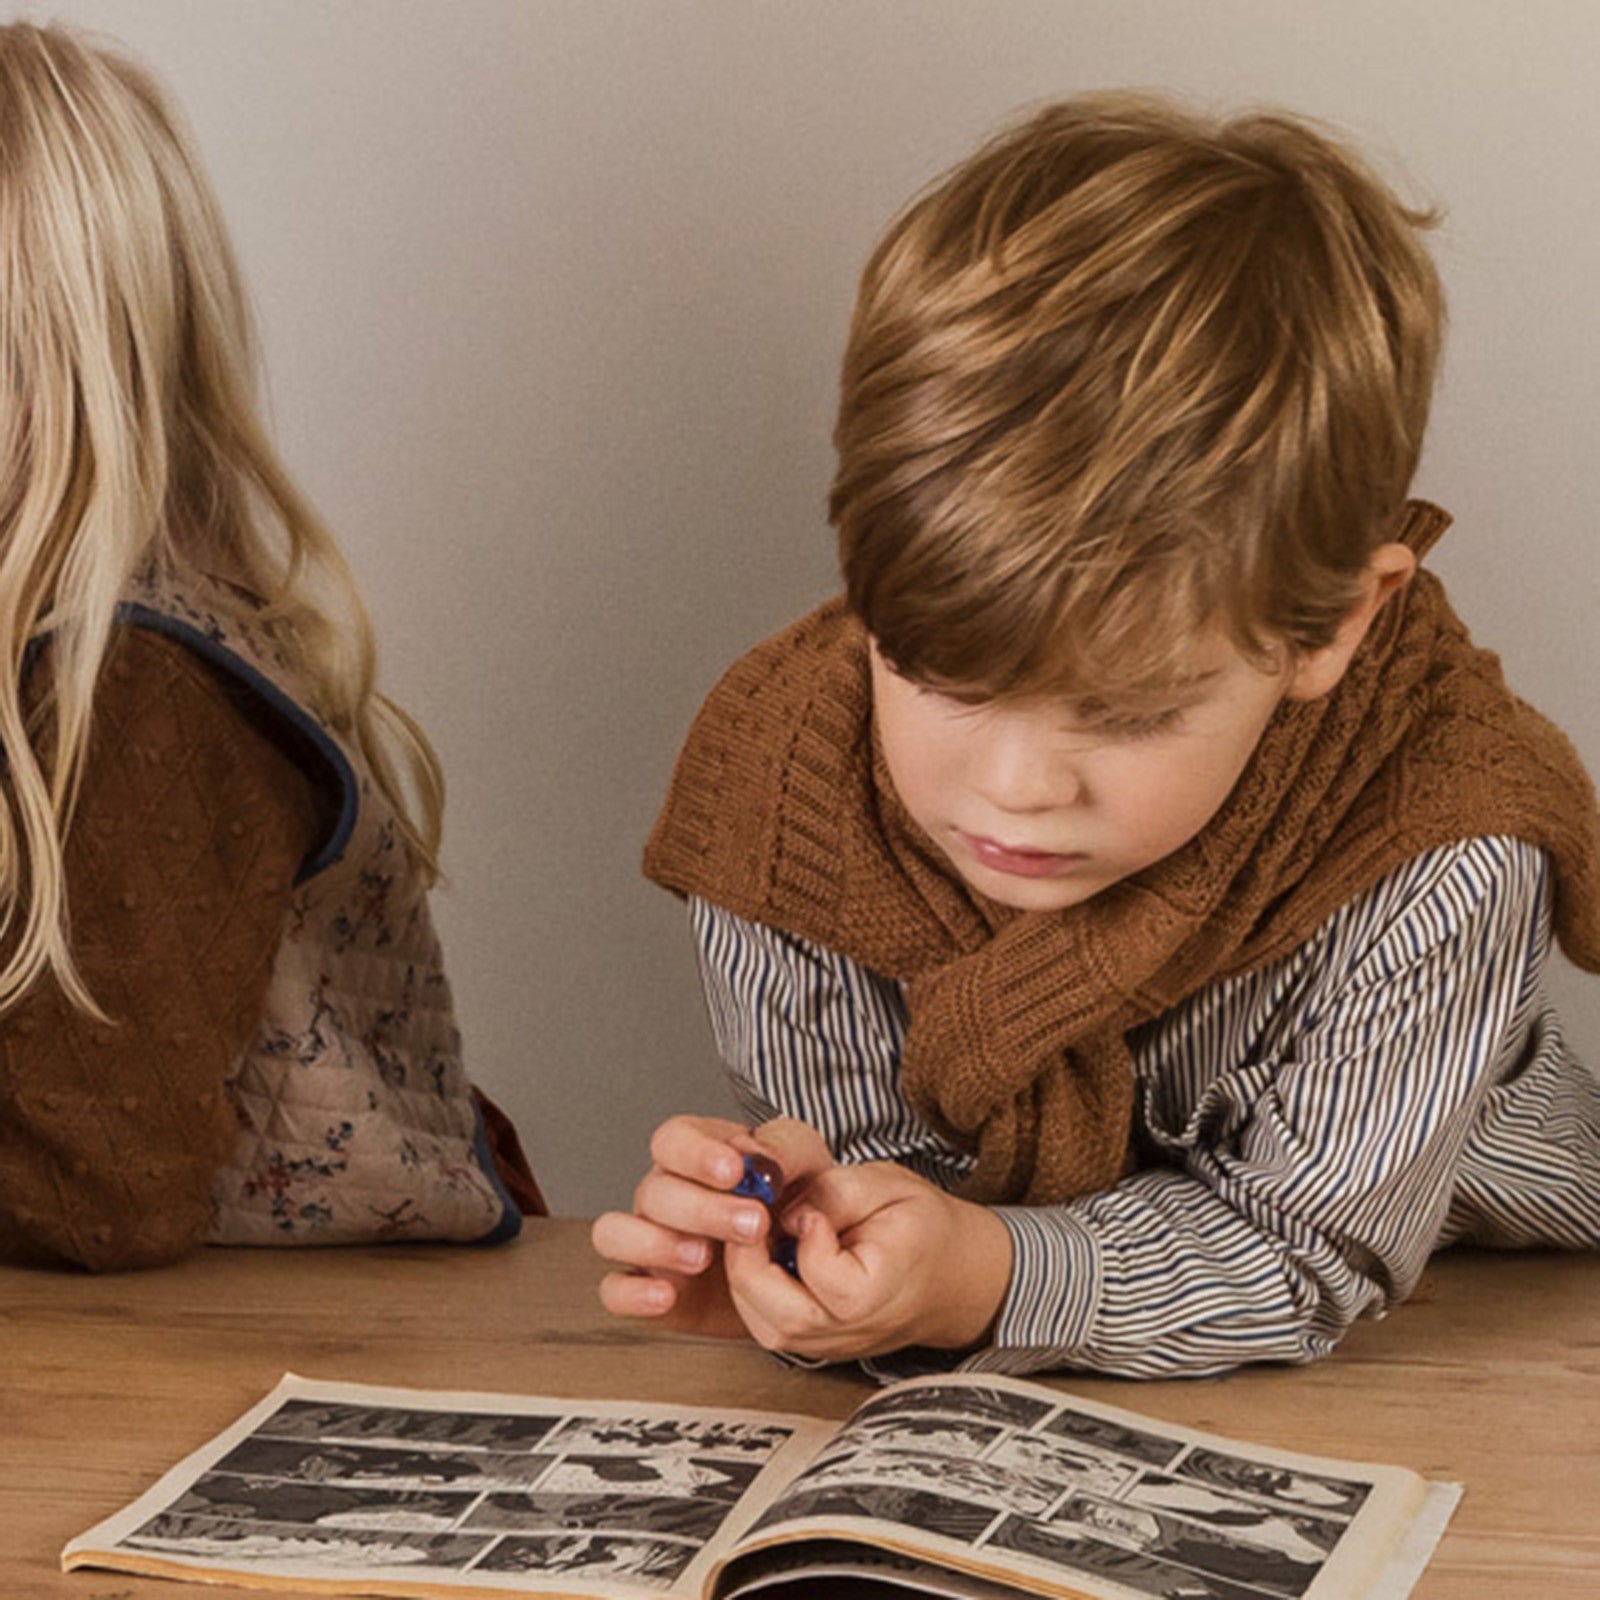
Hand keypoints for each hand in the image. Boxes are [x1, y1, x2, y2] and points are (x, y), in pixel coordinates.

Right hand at [591, 1115, 832, 1339]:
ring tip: (702, 1258)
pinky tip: (666, 1296)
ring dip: (655, 1243)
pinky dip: (632, 1293)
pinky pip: (614, 1289)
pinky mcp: (649, 1287)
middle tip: (752, 1226)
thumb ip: (786, 1150)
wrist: (799, 1265)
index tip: (734, 1171)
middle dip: (702, 1209)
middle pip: (653, 1190)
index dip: (697, 1154)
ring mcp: (648, 1239)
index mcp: (696, 1154)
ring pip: (615, 1232)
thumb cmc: (795, 1201)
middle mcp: (663, 1193)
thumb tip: (761, 1157)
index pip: (673, 1139)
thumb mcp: (805, 1164)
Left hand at [724, 1161, 1013, 1361]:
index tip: (813, 1208)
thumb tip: (782, 1213)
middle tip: (754, 1218)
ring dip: (745, 1277)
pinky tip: (765, 1255)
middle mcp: (849, 1332)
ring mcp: (828, 1346)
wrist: (950, 1273)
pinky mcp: (811, 1345)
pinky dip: (752, 1290)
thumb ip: (832, 1193)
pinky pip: (764, 1324)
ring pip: (762, 1327)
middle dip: (750, 1262)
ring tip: (758, 1235)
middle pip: (780, 1319)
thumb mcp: (886, 1185)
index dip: (805, 1233)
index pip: (821, 1274)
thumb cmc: (920, 1226)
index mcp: (877, 1293)